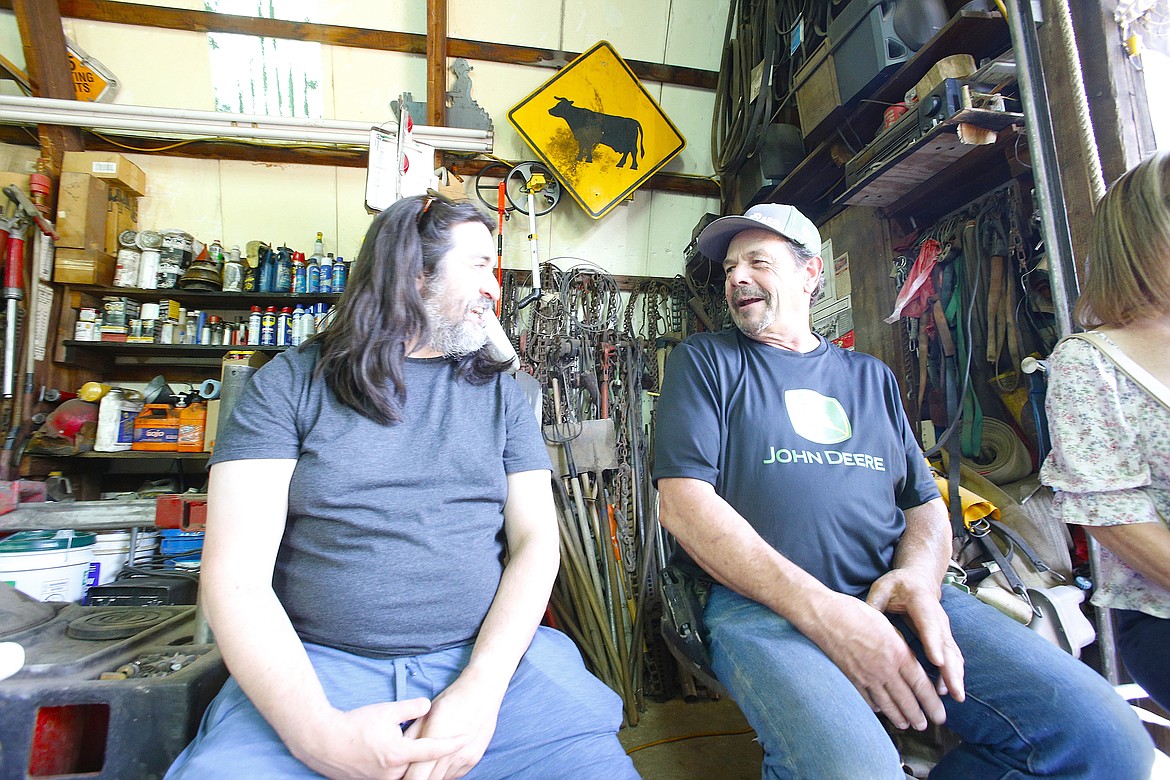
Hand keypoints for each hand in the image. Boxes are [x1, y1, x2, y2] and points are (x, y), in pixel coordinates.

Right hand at [289, 698, 461, 779]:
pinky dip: (402, 768)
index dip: (452, 743)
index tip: (466, 738)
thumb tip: (428, 705)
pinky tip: (400, 756)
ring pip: (407, 773)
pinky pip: (394, 776)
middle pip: (421, 766)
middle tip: (448, 741)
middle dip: (433, 756)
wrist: (323, 741)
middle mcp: (393, 773)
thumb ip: (411, 708)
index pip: (433, 749)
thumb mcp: (386, 711)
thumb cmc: (356, 724)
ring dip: (416, 763)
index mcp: (399, 754)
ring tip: (424, 751)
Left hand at [402, 669, 505, 779]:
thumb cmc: (452, 699)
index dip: (407, 779)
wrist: (483, 691)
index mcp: (435, 741)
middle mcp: (451, 754)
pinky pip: (454, 775)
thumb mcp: (428, 714)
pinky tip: (441, 762)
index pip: (416, 777)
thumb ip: (412, 736)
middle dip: (418, 778)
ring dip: (432, 776)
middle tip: (412, 770)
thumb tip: (399, 753)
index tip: (401, 775)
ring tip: (426, 766)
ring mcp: (464, 759)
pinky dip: (445, 773)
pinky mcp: (473, 759)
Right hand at [802, 590, 946, 730]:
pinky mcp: (851, 678)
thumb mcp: (886, 625)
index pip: (921, 685)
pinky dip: (875, 707)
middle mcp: (885, 669)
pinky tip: (880, 710)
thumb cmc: (855, 613)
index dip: (932, 703)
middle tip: (925, 725)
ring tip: (906, 725)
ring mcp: (866, 676)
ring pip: (887, 704)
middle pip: (906, 700)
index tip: (940, 714)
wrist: (825, 616)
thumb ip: (899, 646)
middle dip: (918, 716)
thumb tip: (907, 660)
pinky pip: (867, 699)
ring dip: (899, 717)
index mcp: (898, 653)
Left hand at [867, 568, 964, 704]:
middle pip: (946, 645)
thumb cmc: (897, 585)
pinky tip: (948, 691)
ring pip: (953, 654)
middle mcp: (938, 618)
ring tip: (955, 696)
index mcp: (922, 603)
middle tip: (954, 690)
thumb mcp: (883, 588)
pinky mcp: (944, 638)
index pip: (929, 625)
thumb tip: (862, 622)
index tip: (937, 662)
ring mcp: (944, 629)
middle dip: (951, 669)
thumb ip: (874, 604)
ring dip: (955, 675)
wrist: (918, 580)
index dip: (933, 644)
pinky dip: (953, 674)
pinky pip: (952, 657)